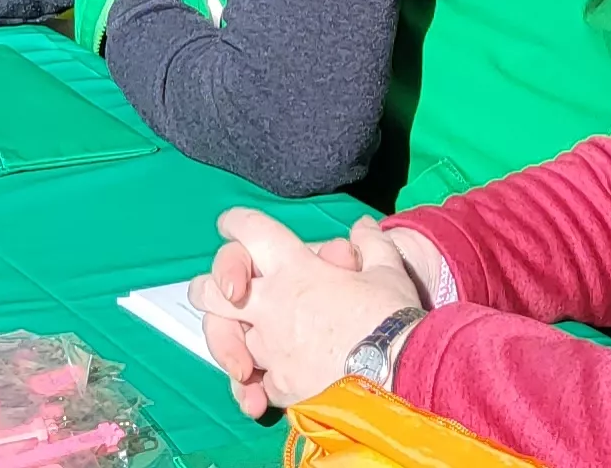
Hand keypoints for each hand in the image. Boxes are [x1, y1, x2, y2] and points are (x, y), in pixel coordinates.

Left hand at [188, 209, 427, 416]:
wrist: (400, 374)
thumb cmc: (391, 316)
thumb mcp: (387, 270)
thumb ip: (371, 244)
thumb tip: (364, 227)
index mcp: (294, 269)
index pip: (250, 231)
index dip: (235, 223)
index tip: (230, 224)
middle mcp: (271, 306)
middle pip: (210, 292)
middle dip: (209, 289)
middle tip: (225, 293)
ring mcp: (271, 349)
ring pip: (229, 344)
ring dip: (236, 345)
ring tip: (249, 351)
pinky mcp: (281, 385)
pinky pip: (261, 382)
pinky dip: (264, 383)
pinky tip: (274, 388)